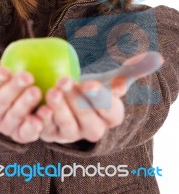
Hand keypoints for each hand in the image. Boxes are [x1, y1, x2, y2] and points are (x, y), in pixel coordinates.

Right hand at [0, 41, 43, 143]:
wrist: (8, 98)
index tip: (3, 69)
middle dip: (11, 92)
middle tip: (26, 76)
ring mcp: (4, 127)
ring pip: (13, 120)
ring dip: (25, 107)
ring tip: (37, 91)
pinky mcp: (21, 134)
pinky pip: (28, 133)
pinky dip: (37, 124)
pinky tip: (47, 111)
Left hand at [35, 52, 162, 143]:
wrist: (69, 98)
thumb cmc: (92, 87)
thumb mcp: (110, 78)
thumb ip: (130, 70)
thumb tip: (155, 58)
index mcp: (111, 117)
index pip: (111, 111)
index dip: (100, 98)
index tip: (90, 82)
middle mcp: (93, 130)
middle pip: (89, 122)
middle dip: (77, 103)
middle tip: (65, 81)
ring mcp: (72, 135)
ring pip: (68, 128)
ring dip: (59, 110)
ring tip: (52, 90)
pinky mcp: (51, 134)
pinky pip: (46, 130)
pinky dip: (42, 119)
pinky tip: (38, 104)